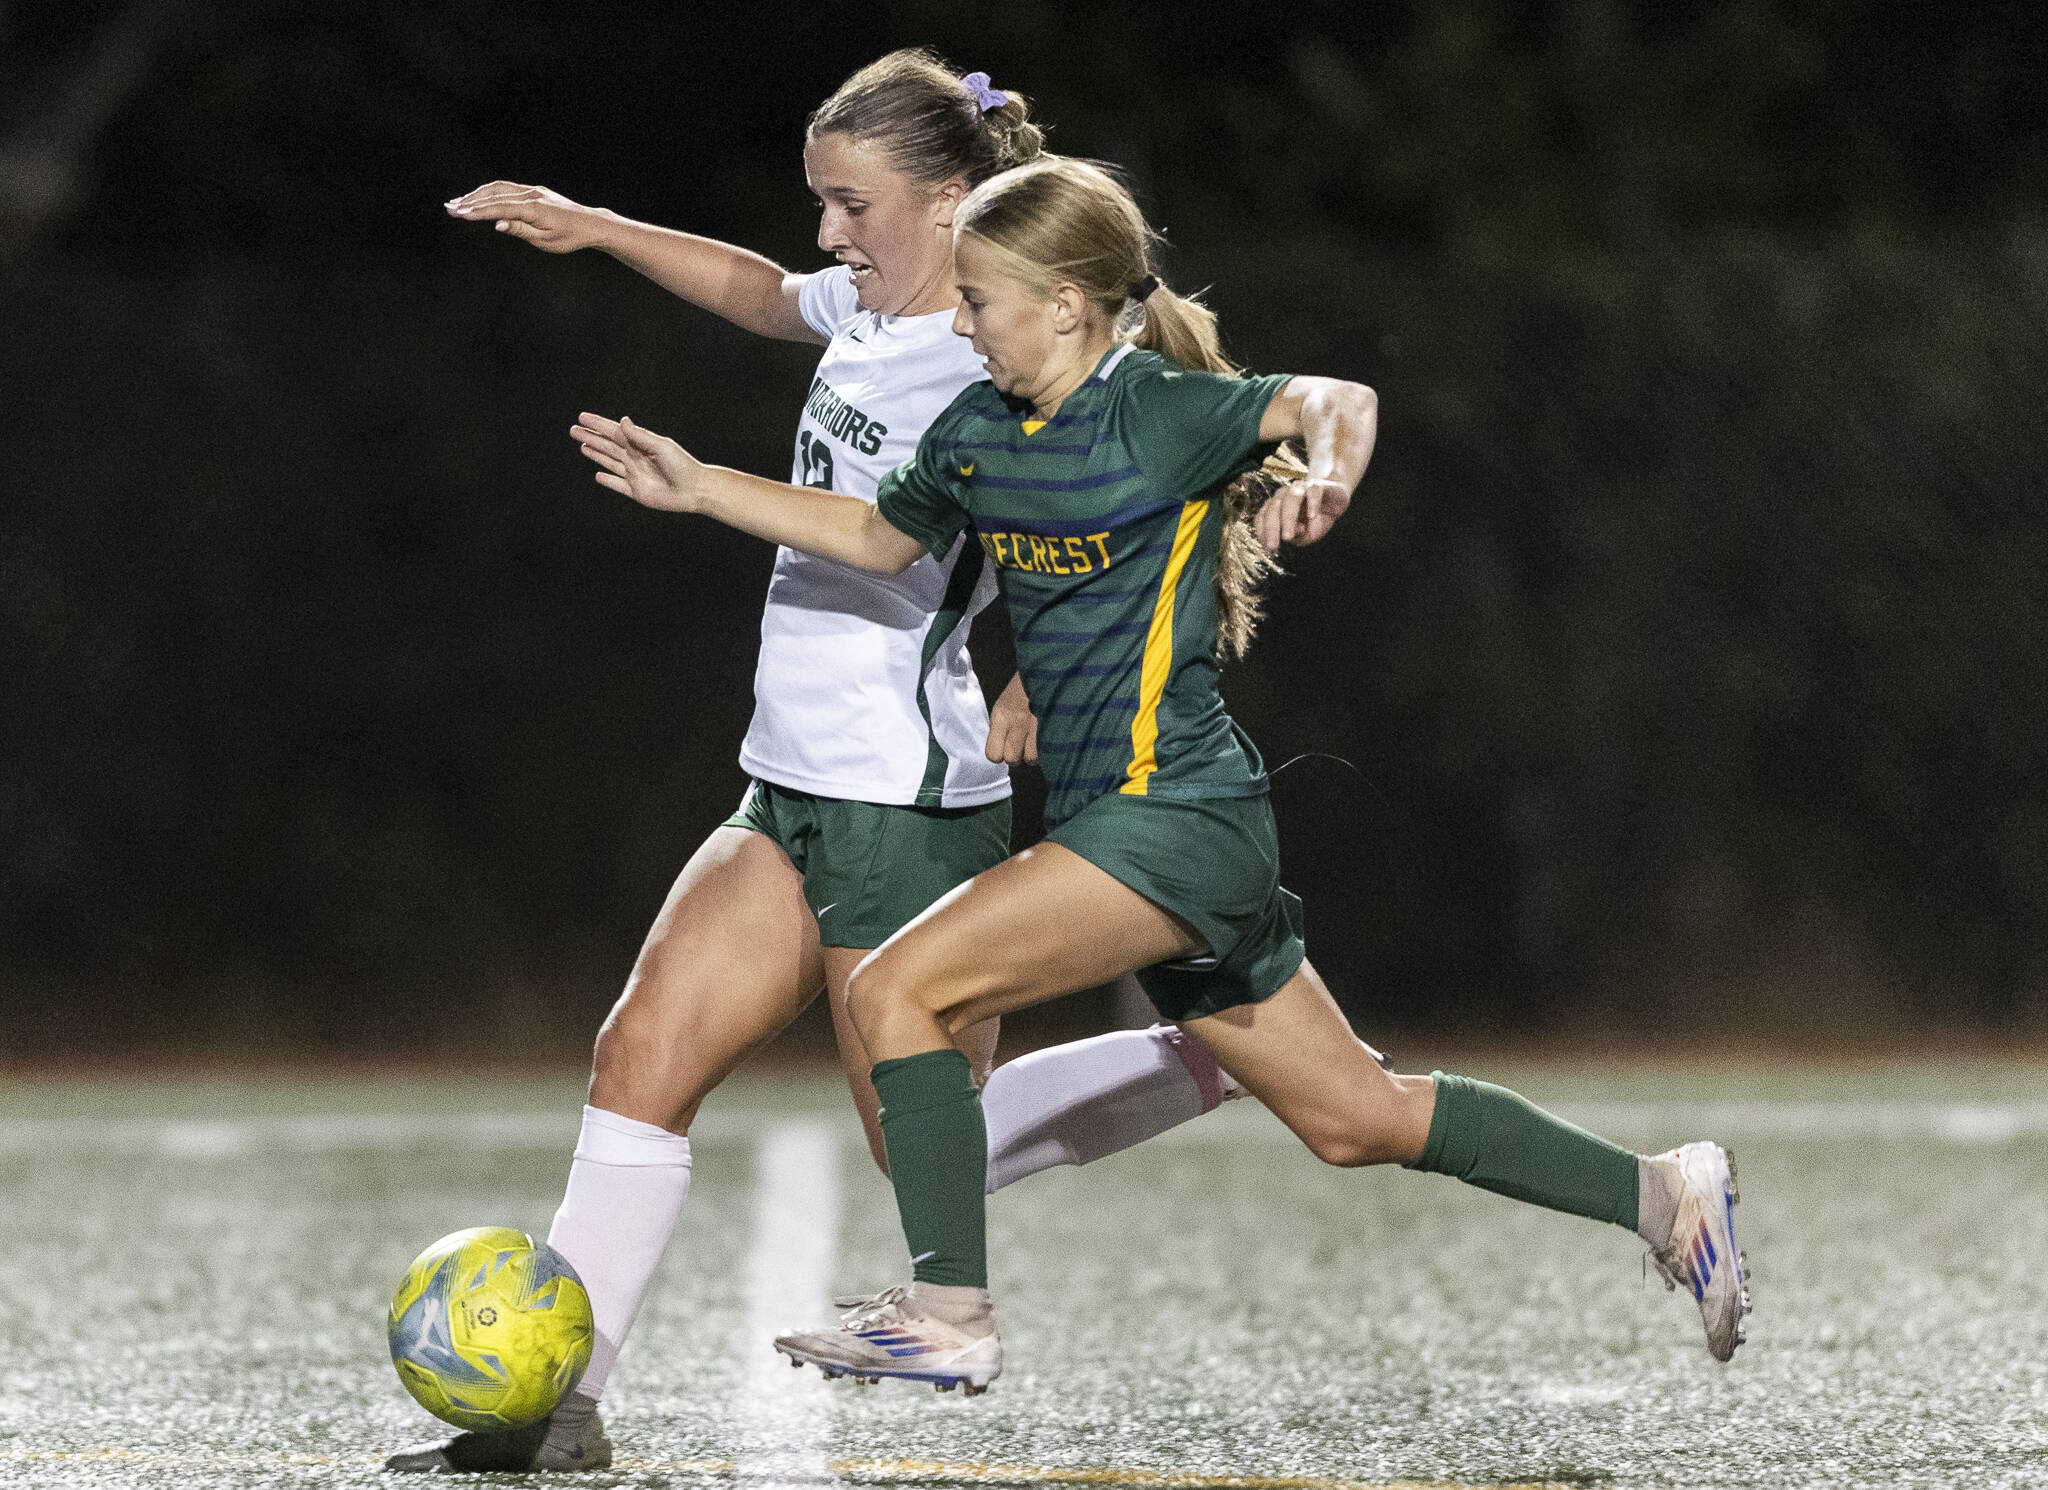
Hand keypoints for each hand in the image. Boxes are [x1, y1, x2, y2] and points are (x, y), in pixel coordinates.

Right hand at [446, 181, 609, 252]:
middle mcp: (531, 195)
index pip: (499, 208)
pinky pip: (507, 188)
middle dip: (470, 201)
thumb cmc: (569, 237)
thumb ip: (520, 230)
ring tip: (458, 203)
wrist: (590, 224)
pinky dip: (490, 192)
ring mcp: (533, 190)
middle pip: (494, 194)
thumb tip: (497, 224)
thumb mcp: (545, 241)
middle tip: (449, 208)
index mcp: (534, 209)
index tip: (459, 215)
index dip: (478, 211)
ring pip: (499, 188)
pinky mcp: (534, 190)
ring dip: (477, 194)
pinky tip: (479, 198)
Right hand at [573, 413, 706, 512]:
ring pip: (610, 462)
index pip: (614, 432)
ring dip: (596, 454)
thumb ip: (640, 436)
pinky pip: (617, 485)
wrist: (695, 490)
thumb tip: (622, 421)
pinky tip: (598, 475)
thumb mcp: (662, 447)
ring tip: (583, 446)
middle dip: (591, 437)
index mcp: (640, 445)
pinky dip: (607, 480)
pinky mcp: (636, 492)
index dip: (598, 425)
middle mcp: (636, 458)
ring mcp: (635, 475)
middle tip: (574, 430)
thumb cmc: (682, 466)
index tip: (582, 417)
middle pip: (608, 446)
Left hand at [984, 673, 1038, 764]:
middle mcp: (1017, 723)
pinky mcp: (1054, 726)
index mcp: (1001, 717)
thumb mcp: (1003, 705)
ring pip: (1032, 759)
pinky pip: (1047, 750)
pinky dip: (1046, 748)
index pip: (993, 754)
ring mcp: (1037, 726)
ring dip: (1034, 753)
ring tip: (1035, 739)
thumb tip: (1001, 751)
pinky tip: (1046, 736)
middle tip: (1021, 743)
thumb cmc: (1022, 687)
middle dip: (1017, 756)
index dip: (999, 754)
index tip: (1004, 747)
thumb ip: (1000, 729)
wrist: (1046, 670)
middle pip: (1013, 759)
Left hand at [1254, 477, 1351, 552]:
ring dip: (1288, 518)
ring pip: (1291, 498)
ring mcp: (1301, 488)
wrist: (1336, 501)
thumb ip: (1296, 536)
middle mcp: (1285, 495)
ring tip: (1288, 536)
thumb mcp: (1306, 535)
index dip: (1262, 533)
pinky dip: (1312, 503)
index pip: (1263, 517)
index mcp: (1275, 506)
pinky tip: (1312, 516)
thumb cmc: (1316, 520)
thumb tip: (1290, 536)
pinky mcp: (1319, 485)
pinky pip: (1314, 491)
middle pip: (1274, 507)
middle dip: (1271, 528)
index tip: (1267, 549)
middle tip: (1272, 546)